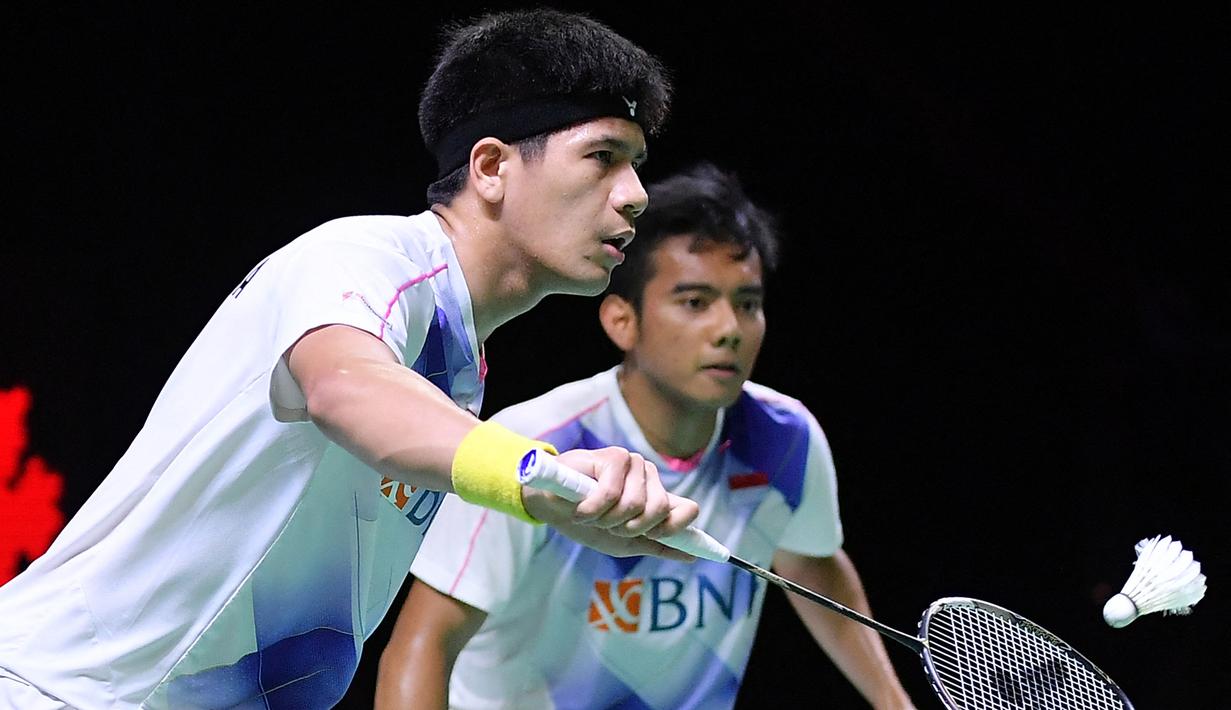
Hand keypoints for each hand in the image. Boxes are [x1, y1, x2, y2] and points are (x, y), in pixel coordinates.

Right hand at [521, 447, 699, 559]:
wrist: (548, 505)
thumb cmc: (586, 521)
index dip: (674, 528)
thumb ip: (657, 546)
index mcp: (656, 498)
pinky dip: (592, 509)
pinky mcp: (615, 457)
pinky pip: (612, 494)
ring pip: (635, 505)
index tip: (655, 537)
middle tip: (607, 524)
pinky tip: (581, 506)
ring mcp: (634, 465)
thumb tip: (693, 557)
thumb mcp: (623, 542)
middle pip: (658, 512)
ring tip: (591, 512)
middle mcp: (649, 479)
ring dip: (606, 519)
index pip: (686, 510)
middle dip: (627, 528)